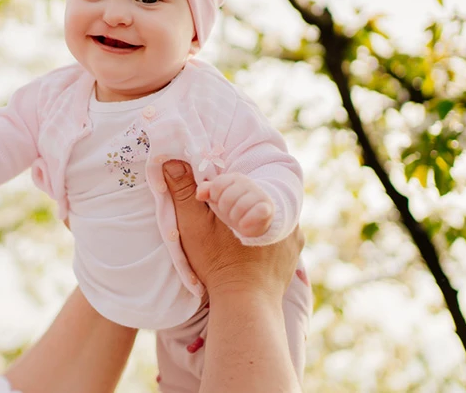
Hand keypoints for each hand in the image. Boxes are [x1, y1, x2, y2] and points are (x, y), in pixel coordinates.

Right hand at [163, 161, 301, 298]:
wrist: (246, 305)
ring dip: (252, 217)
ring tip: (232, 233)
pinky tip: (248, 247)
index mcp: (261, 198)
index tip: (205, 201)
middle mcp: (285, 211)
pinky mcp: (294, 253)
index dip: (219, 189)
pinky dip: (264, 236)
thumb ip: (182, 191)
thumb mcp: (193, 225)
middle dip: (238, 202)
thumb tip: (171, 160)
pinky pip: (278, 234)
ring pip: (268, 214)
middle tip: (219, 217)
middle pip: (255, 195)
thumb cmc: (218, 263)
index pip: (239, 181)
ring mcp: (293, 234)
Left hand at [196, 173, 273, 237]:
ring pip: (240, 206)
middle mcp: (247, 183)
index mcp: (234, 178)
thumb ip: (207, 191)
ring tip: (238, 218)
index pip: (217, 185)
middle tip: (230, 212)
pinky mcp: (267, 208)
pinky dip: (248, 220)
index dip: (215, 197)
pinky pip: (259, 211)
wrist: (256, 219)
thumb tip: (199, 194)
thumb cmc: (233, 206)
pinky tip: (243, 225)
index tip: (219, 202)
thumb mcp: (217, 197)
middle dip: (225, 209)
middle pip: (227, 198)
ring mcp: (258, 195)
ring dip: (235, 217)